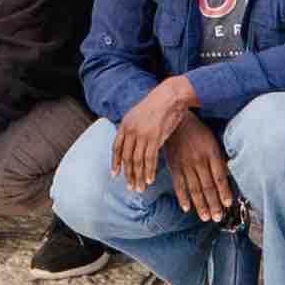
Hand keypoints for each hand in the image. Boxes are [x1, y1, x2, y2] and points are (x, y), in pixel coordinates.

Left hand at [113, 71, 200, 189]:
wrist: (170, 96)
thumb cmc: (158, 105)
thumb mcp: (139, 114)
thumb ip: (133, 128)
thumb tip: (131, 142)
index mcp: (125, 124)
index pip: (116, 148)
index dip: (115, 162)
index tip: (115, 175)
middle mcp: (131, 130)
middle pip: (127, 157)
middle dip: (128, 174)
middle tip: (130, 187)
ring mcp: (142, 134)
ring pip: (137, 161)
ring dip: (138, 177)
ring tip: (139, 188)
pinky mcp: (155, 137)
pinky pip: (149, 159)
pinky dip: (149, 171)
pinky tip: (149, 180)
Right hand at [165, 115, 235, 226]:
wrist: (177, 121)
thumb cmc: (199, 131)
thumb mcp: (213, 140)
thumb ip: (219, 158)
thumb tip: (227, 175)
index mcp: (212, 153)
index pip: (220, 177)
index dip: (224, 192)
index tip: (228, 204)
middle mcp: (199, 161)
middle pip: (208, 186)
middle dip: (214, 204)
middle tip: (218, 217)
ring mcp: (186, 165)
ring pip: (195, 189)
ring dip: (201, 205)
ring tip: (206, 217)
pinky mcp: (174, 167)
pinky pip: (179, 185)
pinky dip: (182, 198)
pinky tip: (187, 208)